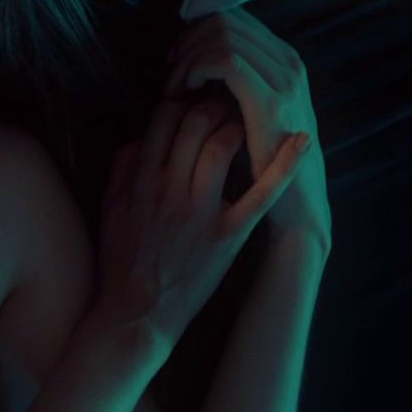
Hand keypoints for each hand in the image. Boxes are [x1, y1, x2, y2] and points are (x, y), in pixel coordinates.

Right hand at [95, 93, 308, 355]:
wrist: (136, 312)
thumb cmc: (121, 261)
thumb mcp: (110, 209)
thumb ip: (121, 170)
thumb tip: (138, 137)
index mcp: (140, 179)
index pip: (163, 119)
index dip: (182, 101)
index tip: (194, 99)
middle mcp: (169, 187)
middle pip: (195, 123)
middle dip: (213, 105)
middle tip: (225, 104)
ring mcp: (199, 210)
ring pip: (222, 145)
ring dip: (237, 124)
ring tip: (246, 121)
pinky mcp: (228, 234)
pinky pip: (260, 193)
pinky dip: (284, 165)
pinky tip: (301, 141)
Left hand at [165, 7, 331, 254]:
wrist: (295, 202)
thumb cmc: (264, 159)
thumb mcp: (250, 108)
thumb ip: (234, 77)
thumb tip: (190, 47)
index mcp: (284, 59)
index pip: (233, 17)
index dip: (197, 30)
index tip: (176, 57)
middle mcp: (290, 63)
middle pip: (225, 21)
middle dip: (189, 41)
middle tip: (170, 68)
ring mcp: (285, 80)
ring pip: (222, 36)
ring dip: (189, 56)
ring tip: (174, 86)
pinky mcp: (271, 102)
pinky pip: (225, 61)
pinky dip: (196, 69)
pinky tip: (184, 93)